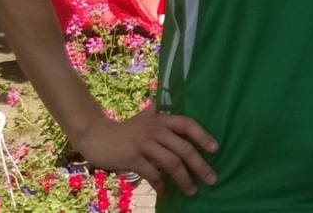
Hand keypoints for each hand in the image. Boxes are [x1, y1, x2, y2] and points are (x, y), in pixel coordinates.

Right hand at [74, 107, 218, 196]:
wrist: (97, 136)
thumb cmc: (126, 130)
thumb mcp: (145, 120)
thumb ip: (162, 120)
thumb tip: (183, 124)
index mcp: (161, 120)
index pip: (187, 124)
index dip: (203, 136)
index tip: (215, 149)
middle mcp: (155, 129)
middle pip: (183, 148)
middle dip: (200, 165)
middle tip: (211, 179)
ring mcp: (143, 143)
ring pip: (171, 162)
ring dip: (184, 179)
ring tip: (192, 191)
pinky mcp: (132, 158)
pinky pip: (152, 174)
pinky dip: (161, 185)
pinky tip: (166, 193)